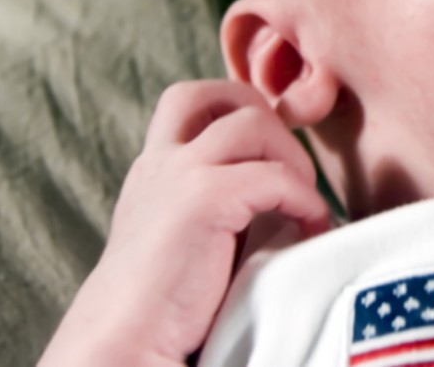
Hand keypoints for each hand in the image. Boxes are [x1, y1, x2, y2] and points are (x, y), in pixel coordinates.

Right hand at [40, 79, 330, 365]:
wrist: (124, 346)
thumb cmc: (170, 301)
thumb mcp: (199, 232)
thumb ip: (232, 197)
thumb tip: (298, 186)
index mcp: (157, 165)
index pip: (196, 99)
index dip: (243, 108)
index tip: (276, 155)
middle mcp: (162, 159)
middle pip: (223, 93)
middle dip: (272, 118)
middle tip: (293, 173)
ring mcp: (178, 173)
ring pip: (255, 121)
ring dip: (293, 159)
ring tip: (302, 204)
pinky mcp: (200, 200)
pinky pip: (274, 177)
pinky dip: (304, 199)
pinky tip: (309, 229)